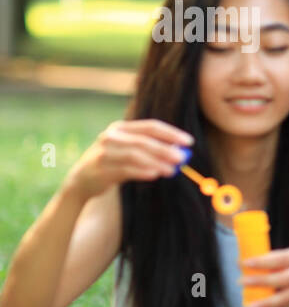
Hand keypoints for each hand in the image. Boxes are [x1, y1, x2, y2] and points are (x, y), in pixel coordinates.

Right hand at [65, 119, 192, 201]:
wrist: (82, 180)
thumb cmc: (113, 163)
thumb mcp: (129, 151)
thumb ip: (151, 150)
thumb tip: (180, 153)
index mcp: (121, 128)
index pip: (150, 126)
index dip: (171, 133)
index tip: (189, 142)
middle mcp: (111, 137)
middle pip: (143, 140)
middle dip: (165, 149)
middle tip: (182, 158)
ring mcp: (104, 152)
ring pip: (135, 155)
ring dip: (157, 162)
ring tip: (172, 170)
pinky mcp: (101, 169)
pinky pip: (125, 170)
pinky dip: (142, 172)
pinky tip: (155, 175)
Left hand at [241, 248, 288, 306]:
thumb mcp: (285, 259)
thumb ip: (267, 260)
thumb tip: (240, 263)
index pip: (280, 259)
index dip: (262, 261)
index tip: (245, 263)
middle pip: (283, 279)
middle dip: (261, 281)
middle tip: (242, 281)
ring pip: (285, 298)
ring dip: (266, 302)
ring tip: (250, 306)